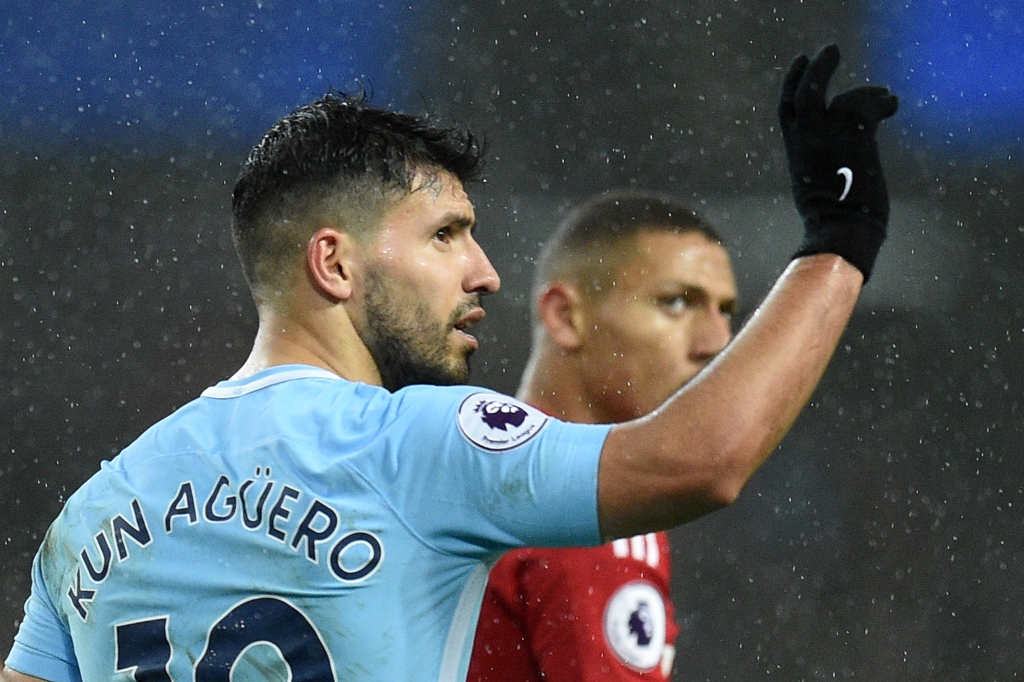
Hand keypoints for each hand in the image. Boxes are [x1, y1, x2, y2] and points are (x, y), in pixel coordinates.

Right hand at [779, 44, 898, 282]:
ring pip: (843, 96)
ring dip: (867, 92)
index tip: (800, 63)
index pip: (788, 109)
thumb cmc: (833, 225)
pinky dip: (884, 102)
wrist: (840, 231)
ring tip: (884, 96)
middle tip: (830, 50)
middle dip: (816, 68)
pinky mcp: (855, 137)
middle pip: (805, 92)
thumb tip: (846, 163)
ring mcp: (830, 137)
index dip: (793, 83)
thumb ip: (825, 165)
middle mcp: (808, 140)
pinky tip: (893, 106)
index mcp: (797, 152)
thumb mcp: (819, 189)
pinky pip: (870, 104)